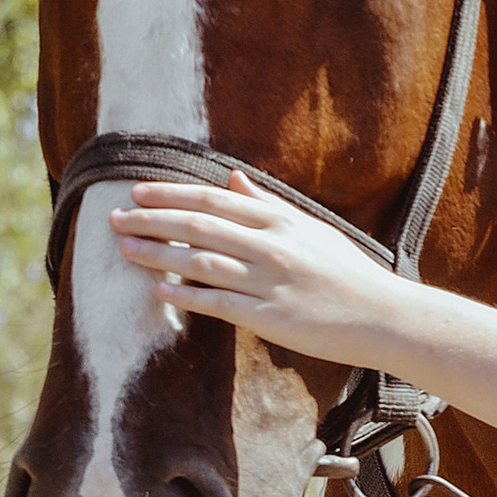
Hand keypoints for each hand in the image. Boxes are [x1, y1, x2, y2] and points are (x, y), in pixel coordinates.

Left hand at [109, 173, 405, 363]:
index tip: (136, 191)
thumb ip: (267, 204)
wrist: (381, 314)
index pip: (214, 200)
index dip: (171, 194)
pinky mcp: (271, 318)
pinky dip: (188, 295)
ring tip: (126, 250)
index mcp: (280, 220)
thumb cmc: (345, 270)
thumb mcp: (310, 227)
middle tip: (115, 218)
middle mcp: (272, 245)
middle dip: (153, 220)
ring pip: (202, 262)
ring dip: (160, 255)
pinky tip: (161, 291)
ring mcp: (270, 282)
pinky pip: (220, 304)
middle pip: (199, 226)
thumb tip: (233, 179)